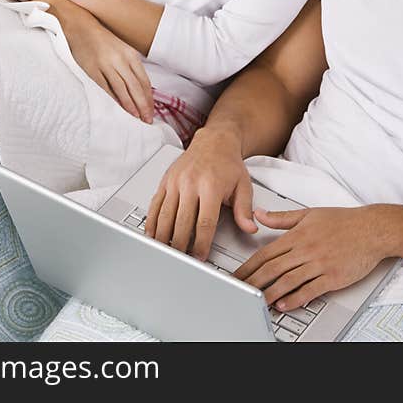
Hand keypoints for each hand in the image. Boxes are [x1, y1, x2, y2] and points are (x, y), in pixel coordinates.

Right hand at [57, 1, 153, 121]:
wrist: (80, 25)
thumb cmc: (102, 39)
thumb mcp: (121, 49)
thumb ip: (130, 66)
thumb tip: (140, 88)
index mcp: (130, 55)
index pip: (144, 81)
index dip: (149, 98)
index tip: (152, 111)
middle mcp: (120, 60)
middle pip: (136, 87)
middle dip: (143, 105)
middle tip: (147, 120)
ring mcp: (106, 64)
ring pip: (123, 89)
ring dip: (131, 105)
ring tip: (137, 117)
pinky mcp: (92, 69)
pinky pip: (106, 88)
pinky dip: (114, 100)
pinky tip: (119, 109)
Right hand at [145, 126, 257, 259]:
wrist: (214, 141)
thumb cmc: (228, 164)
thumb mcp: (243, 185)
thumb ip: (245, 209)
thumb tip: (250, 228)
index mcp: (212, 185)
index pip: (205, 222)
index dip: (202, 243)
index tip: (201, 257)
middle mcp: (191, 182)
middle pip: (182, 222)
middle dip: (181, 245)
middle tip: (181, 260)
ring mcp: (176, 181)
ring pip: (165, 215)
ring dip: (164, 237)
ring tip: (166, 252)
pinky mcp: (166, 180)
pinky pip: (155, 204)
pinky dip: (152, 222)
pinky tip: (152, 235)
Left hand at [233, 206, 385, 311]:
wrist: (373, 229)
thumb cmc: (344, 221)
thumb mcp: (309, 213)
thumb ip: (282, 217)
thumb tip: (260, 215)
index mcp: (298, 235)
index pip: (266, 253)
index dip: (248, 267)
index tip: (237, 277)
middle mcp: (306, 249)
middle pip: (272, 269)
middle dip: (253, 283)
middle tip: (240, 293)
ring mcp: (320, 264)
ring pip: (288, 281)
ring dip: (271, 294)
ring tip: (257, 303)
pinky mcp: (333, 277)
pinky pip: (310, 290)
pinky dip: (295, 299)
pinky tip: (284, 305)